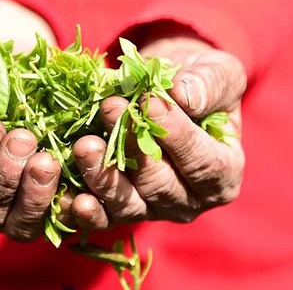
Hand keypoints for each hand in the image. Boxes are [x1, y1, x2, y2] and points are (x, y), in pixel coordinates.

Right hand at [0, 0, 63, 240]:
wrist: (14, 79)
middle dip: (5, 174)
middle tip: (24, 138)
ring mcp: (10, 217)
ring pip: (20, 224)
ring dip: (35, 193)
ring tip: (48, 159)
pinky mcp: (47, 215)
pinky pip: (57, 222)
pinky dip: (69, 205)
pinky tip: (78, 184)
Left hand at [70, 36, 245, 227]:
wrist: (165, 89)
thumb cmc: (198, 82)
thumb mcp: (217, 73)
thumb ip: (210, 85)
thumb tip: (184, 96)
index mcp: (223, 173)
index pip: (202, 163)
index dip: (176, 135)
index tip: (150, 102)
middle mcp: (189, 201)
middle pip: (161, 186)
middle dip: (132, 147)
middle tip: (110, 109)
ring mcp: (152, 210)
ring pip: (127, 205)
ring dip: (103, 177)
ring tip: (83, 145)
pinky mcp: (117, 212)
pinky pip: (101, 218)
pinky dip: (85, 210)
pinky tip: (70, 196)